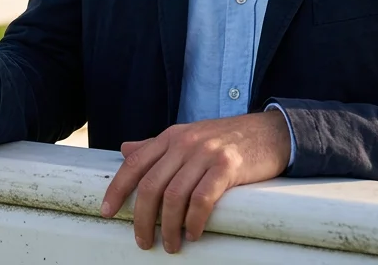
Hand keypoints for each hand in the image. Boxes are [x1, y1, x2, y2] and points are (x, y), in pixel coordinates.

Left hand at [99, 111, 290, 252]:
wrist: (270, 132)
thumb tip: (126, 150)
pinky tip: (193, 233)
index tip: (107, 213)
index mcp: (171, 137)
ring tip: (171, 245)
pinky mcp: (227, 166)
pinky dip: (194, 221)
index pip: (134, 163)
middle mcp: (184, 142)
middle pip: (151, 185)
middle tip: (144, 242)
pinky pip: (202, 198)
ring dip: (168, 227)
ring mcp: (206, 153)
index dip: (117, 189)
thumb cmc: (227, 139)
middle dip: (142, 219)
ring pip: (174, 195)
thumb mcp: (188, 137)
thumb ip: (156, 147)